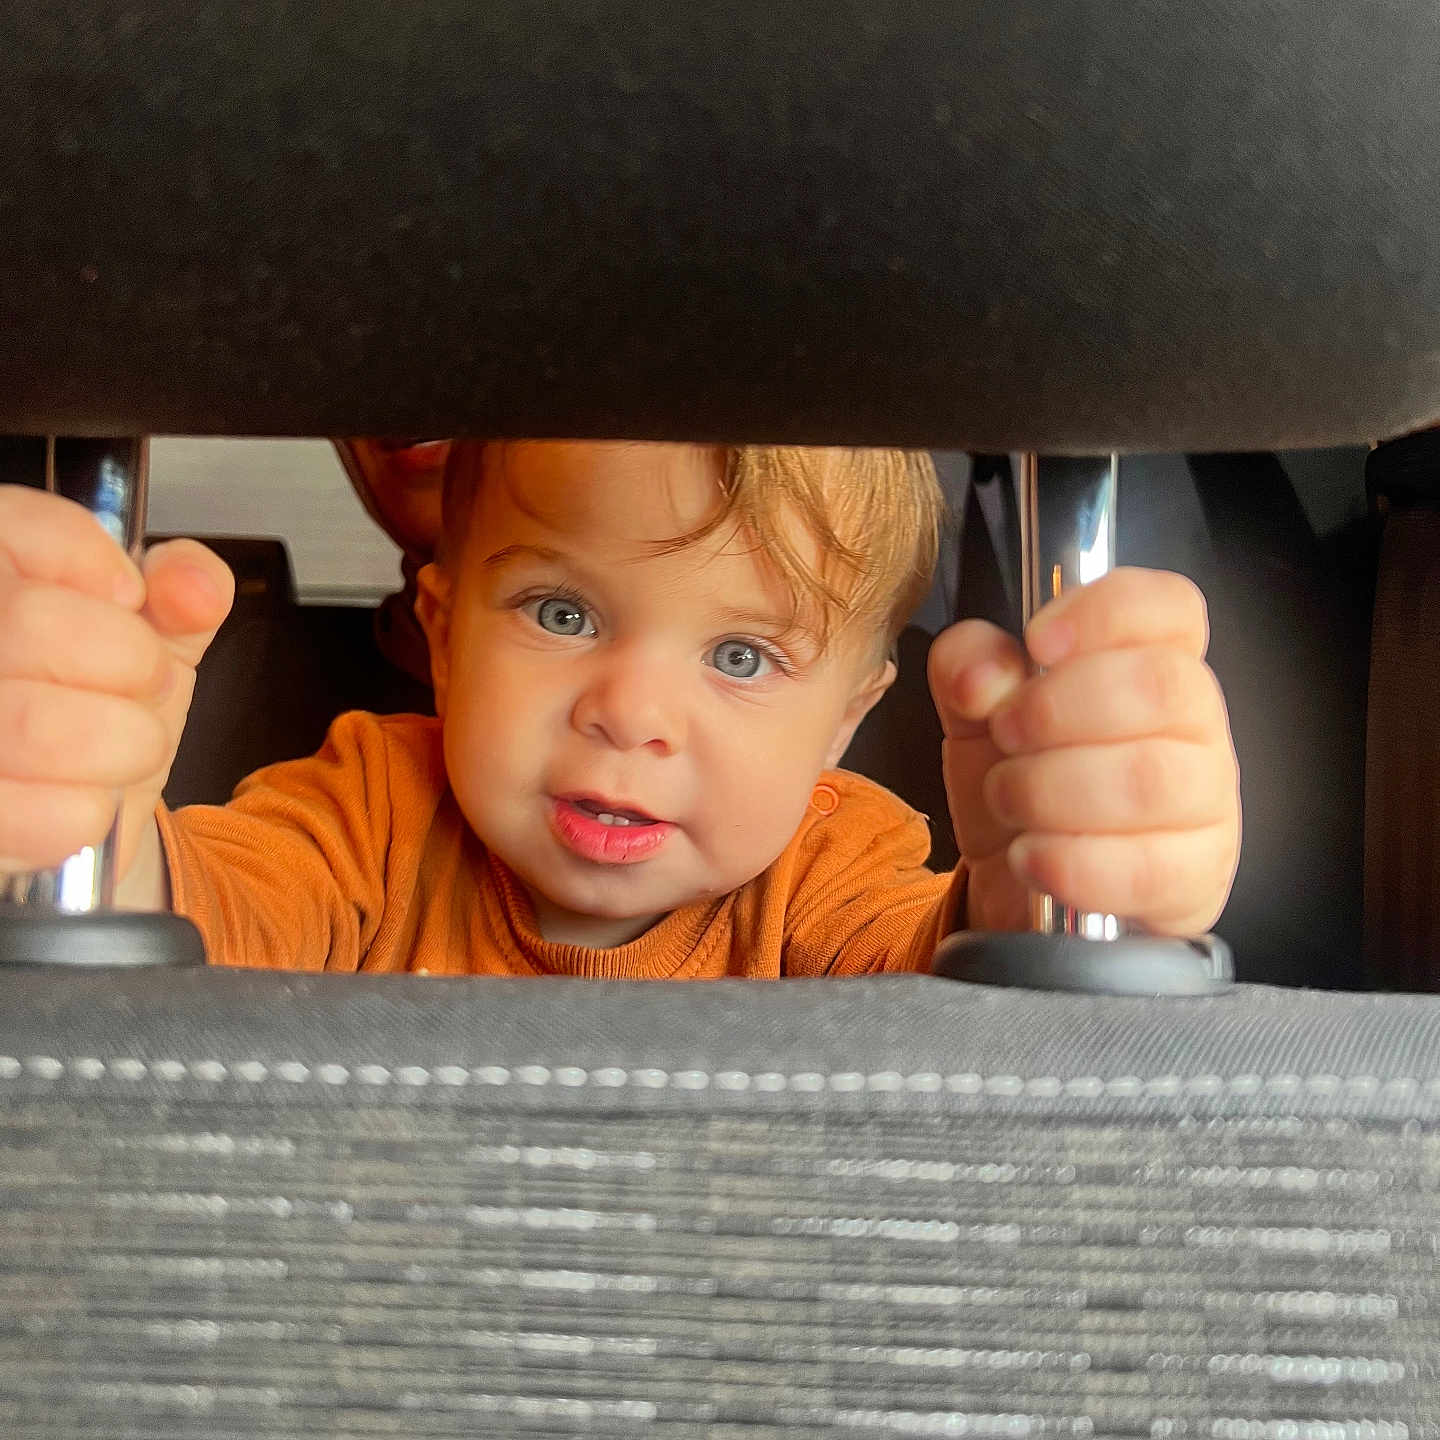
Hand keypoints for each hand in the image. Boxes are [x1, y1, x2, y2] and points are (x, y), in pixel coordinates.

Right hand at [0, 485, 232, 886]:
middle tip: (138, 686)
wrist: (69, 808)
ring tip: (120, 747)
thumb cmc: (99, 708)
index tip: (130, 596)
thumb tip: (195, 584)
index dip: (94, 561)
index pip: (17, 527)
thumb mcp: (153, 635)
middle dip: (135, 666)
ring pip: (38, 728)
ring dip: (125, 745)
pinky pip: (45, 818)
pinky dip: (89, 815)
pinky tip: (83, 799)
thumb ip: (182, 595)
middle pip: (37, 626)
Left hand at [928, 567, 1240, 935]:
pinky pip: (1147, 868)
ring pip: (1152, 779)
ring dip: (1053, 789)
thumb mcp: (974, 718)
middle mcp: (1195, 726)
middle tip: (1006, 733)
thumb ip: (967, 669)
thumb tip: (985, 674)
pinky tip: (1030, 856)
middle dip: (1059, 708)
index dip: (1106, 611)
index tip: (1037, 640)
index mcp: (1148, 662)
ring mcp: (1206, 805)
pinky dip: (1071, 862)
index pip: (1170, 607)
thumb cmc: (1019, 785)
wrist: (1023, 888)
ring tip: (1008, 798)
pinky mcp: (1194, 880)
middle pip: (1164, 685)